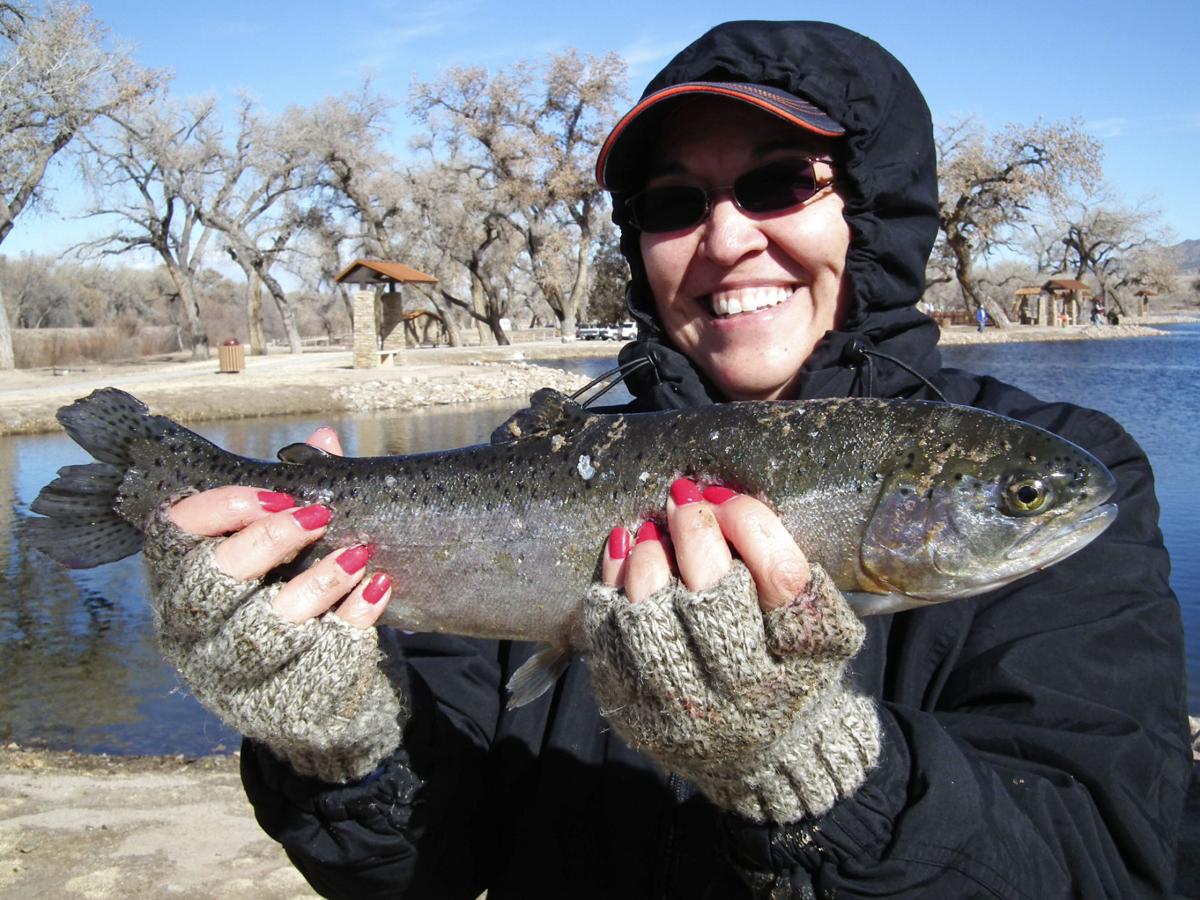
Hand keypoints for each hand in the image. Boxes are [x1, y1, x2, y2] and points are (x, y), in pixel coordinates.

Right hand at [142, 427, 404, 782]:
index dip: (222, 508)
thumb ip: (297, 497)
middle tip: (319, 516)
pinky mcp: (285, 697)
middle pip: (217, 578)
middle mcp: (194, 629)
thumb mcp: (281, 554)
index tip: (276, 495)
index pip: (174, 534)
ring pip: (270, 622)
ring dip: (320, 580)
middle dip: (271, 540)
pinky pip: (323, 654)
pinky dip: (354, 617)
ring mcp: (235, 671)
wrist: (315, 698)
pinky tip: (378, 587)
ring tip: (358, 553)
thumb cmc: (286, 602)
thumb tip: (323, 439)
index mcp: (180, 582)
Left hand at [583, 478, 879, 822]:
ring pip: (650, 619)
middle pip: (711, 596)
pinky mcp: (636, 712)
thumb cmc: (792, 672)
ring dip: (647, 560)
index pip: (781, 577)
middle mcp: (745, 691)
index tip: (729, 497)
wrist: (767, 757)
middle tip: (684, 498)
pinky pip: (607, 639)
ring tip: (651, 531)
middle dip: (694, 531)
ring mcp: (685, 708)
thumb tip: (723, 500)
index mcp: (802, 659)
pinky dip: (611, 588)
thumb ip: (788, 569)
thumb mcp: (820, 628)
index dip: (751, 524)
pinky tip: (623, 556)